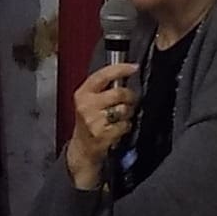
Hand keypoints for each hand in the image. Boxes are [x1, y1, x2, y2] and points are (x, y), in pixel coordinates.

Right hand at [64, 61, 138, 189]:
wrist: (82, 148)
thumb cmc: (89, 122)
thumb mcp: (88, 101)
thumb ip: (103, 87)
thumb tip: (125, 73)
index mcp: (82, 93)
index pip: (103, 75)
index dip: (120, 69)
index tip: (134, 67)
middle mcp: (86, 105)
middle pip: (119, 93)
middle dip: (130, 97)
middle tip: (130, 101)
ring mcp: (94, 121)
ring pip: (124, 109)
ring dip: (128, 113)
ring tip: (120, 117)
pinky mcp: (102, 134)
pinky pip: (125, 125)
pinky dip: (125, 127)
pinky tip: (118, 129)